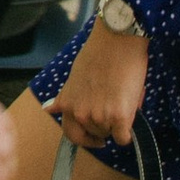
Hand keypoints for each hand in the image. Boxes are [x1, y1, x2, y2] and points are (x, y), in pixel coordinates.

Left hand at [48, 16, 150, 151]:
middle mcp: (80, 113)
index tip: (95, 139)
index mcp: (67, 103)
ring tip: (121, 98)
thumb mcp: (73, 78)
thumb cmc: (98, 53)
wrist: (116, 40)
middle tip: (113, 111)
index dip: (85, 139)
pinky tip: (130, 113)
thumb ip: (66, 98)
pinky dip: (128, 131)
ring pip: (111, 134)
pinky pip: (123, 138)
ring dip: (117, 123)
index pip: (71, 135)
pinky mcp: (119, 117)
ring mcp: (99, 116)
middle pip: (95, 134)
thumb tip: (49, 109)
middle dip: (105, 126)